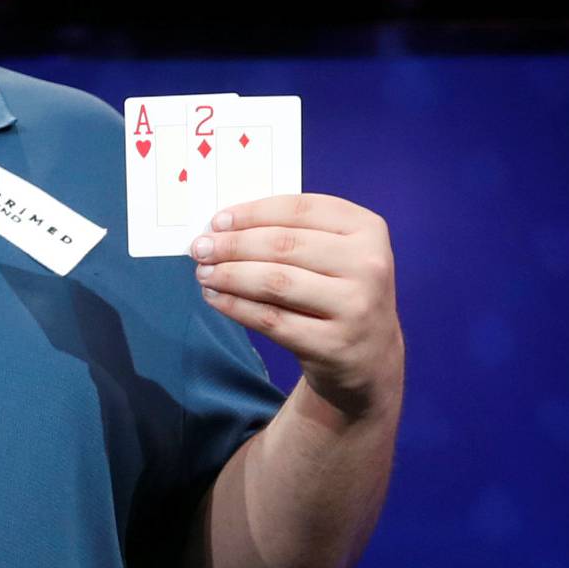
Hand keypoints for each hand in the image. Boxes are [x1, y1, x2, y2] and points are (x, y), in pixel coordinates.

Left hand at [189, 193, 401, 420]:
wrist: (368, 357)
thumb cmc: (339, 293)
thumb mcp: (335, 255)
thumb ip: (293, 234)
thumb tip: (224, 227)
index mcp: (368, 229)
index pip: (300, 210)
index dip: (252, 213)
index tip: (217, 221)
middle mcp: (368, 265)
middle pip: (283, 245)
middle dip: (233, 245)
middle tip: (200, 248)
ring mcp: (355, 306)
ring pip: (275, 282)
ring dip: (230, 275)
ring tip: (203, 273)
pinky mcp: (334, 344)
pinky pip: (271, 320)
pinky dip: (236, 306)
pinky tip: (215, 297)